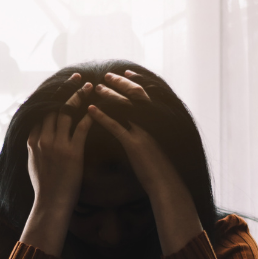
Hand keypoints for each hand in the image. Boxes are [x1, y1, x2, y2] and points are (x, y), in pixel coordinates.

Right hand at [26, 73, 94, 216]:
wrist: (50, 204)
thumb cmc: (45, 187)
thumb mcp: (33, 163)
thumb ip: (35, 147)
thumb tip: (35, 137)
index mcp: (32, 140)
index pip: (41, 110)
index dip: (52, 95)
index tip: (60, 84)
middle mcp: (42, 139)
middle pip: (54, 106)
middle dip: (66, 89)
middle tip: (76, 76)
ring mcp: (57, 145)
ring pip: (67, 112)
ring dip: (80, 96)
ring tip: (90, 85)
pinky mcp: (72, 153)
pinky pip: (82, 127)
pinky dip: (91, 115)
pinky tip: (98, 106)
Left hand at [85, 71, 182, 198]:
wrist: (167, 185)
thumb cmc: (161, 168)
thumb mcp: (157, 145)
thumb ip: (150, 132)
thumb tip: (141, 126)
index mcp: (158, 121)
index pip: (146, 94)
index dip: (135, 82)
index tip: (125, 73)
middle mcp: (152, 123)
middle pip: (135, 95)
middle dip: (121, 83)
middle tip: (107, 76)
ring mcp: (144, 133)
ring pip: (124, 107)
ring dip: (109, 95)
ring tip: (96, 88)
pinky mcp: (134, 145)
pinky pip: (116, 126)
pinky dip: (102, 116)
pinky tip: (90, 110)